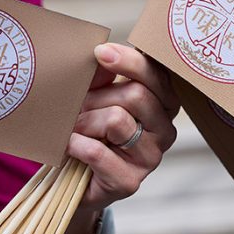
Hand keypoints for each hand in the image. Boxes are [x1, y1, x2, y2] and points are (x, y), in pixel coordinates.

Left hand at [69, 43, 180, 213]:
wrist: (72, 175)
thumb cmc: (88, 130)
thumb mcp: (95, 96)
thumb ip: (102, 76)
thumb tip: (103, 57)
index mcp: (162, 105)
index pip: (157, 76)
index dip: (130, 61)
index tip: (101, 52)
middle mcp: (164, 131)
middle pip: (137, 95)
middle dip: (97, 96)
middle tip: (77, 106)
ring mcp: (150, 158)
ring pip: (117, 120)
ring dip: (84, 120)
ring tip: (74, 128)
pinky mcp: (129, 181)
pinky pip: (97, 151)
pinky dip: (75, 144)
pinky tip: (69, 146)